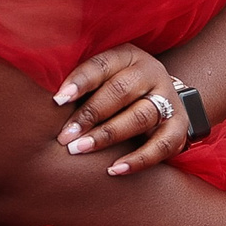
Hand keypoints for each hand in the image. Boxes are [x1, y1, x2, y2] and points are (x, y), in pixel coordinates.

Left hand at [54, 44, 188, 176]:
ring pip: (139, 117)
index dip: (79, 82)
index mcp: (129, 56)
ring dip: (107, 135)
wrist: (161, 99)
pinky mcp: (179, 127)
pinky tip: (114, 169)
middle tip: (64, 136)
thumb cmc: (116, 89)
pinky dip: (138, 159)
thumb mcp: (103, 76)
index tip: (58, 101)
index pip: (102, 64)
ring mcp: (168, 100)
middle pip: (120, 91)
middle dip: (89, 115)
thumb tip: (47, 102)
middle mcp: (152, 73)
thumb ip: (81, 84)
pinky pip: (160, 146)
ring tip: (79, 150)